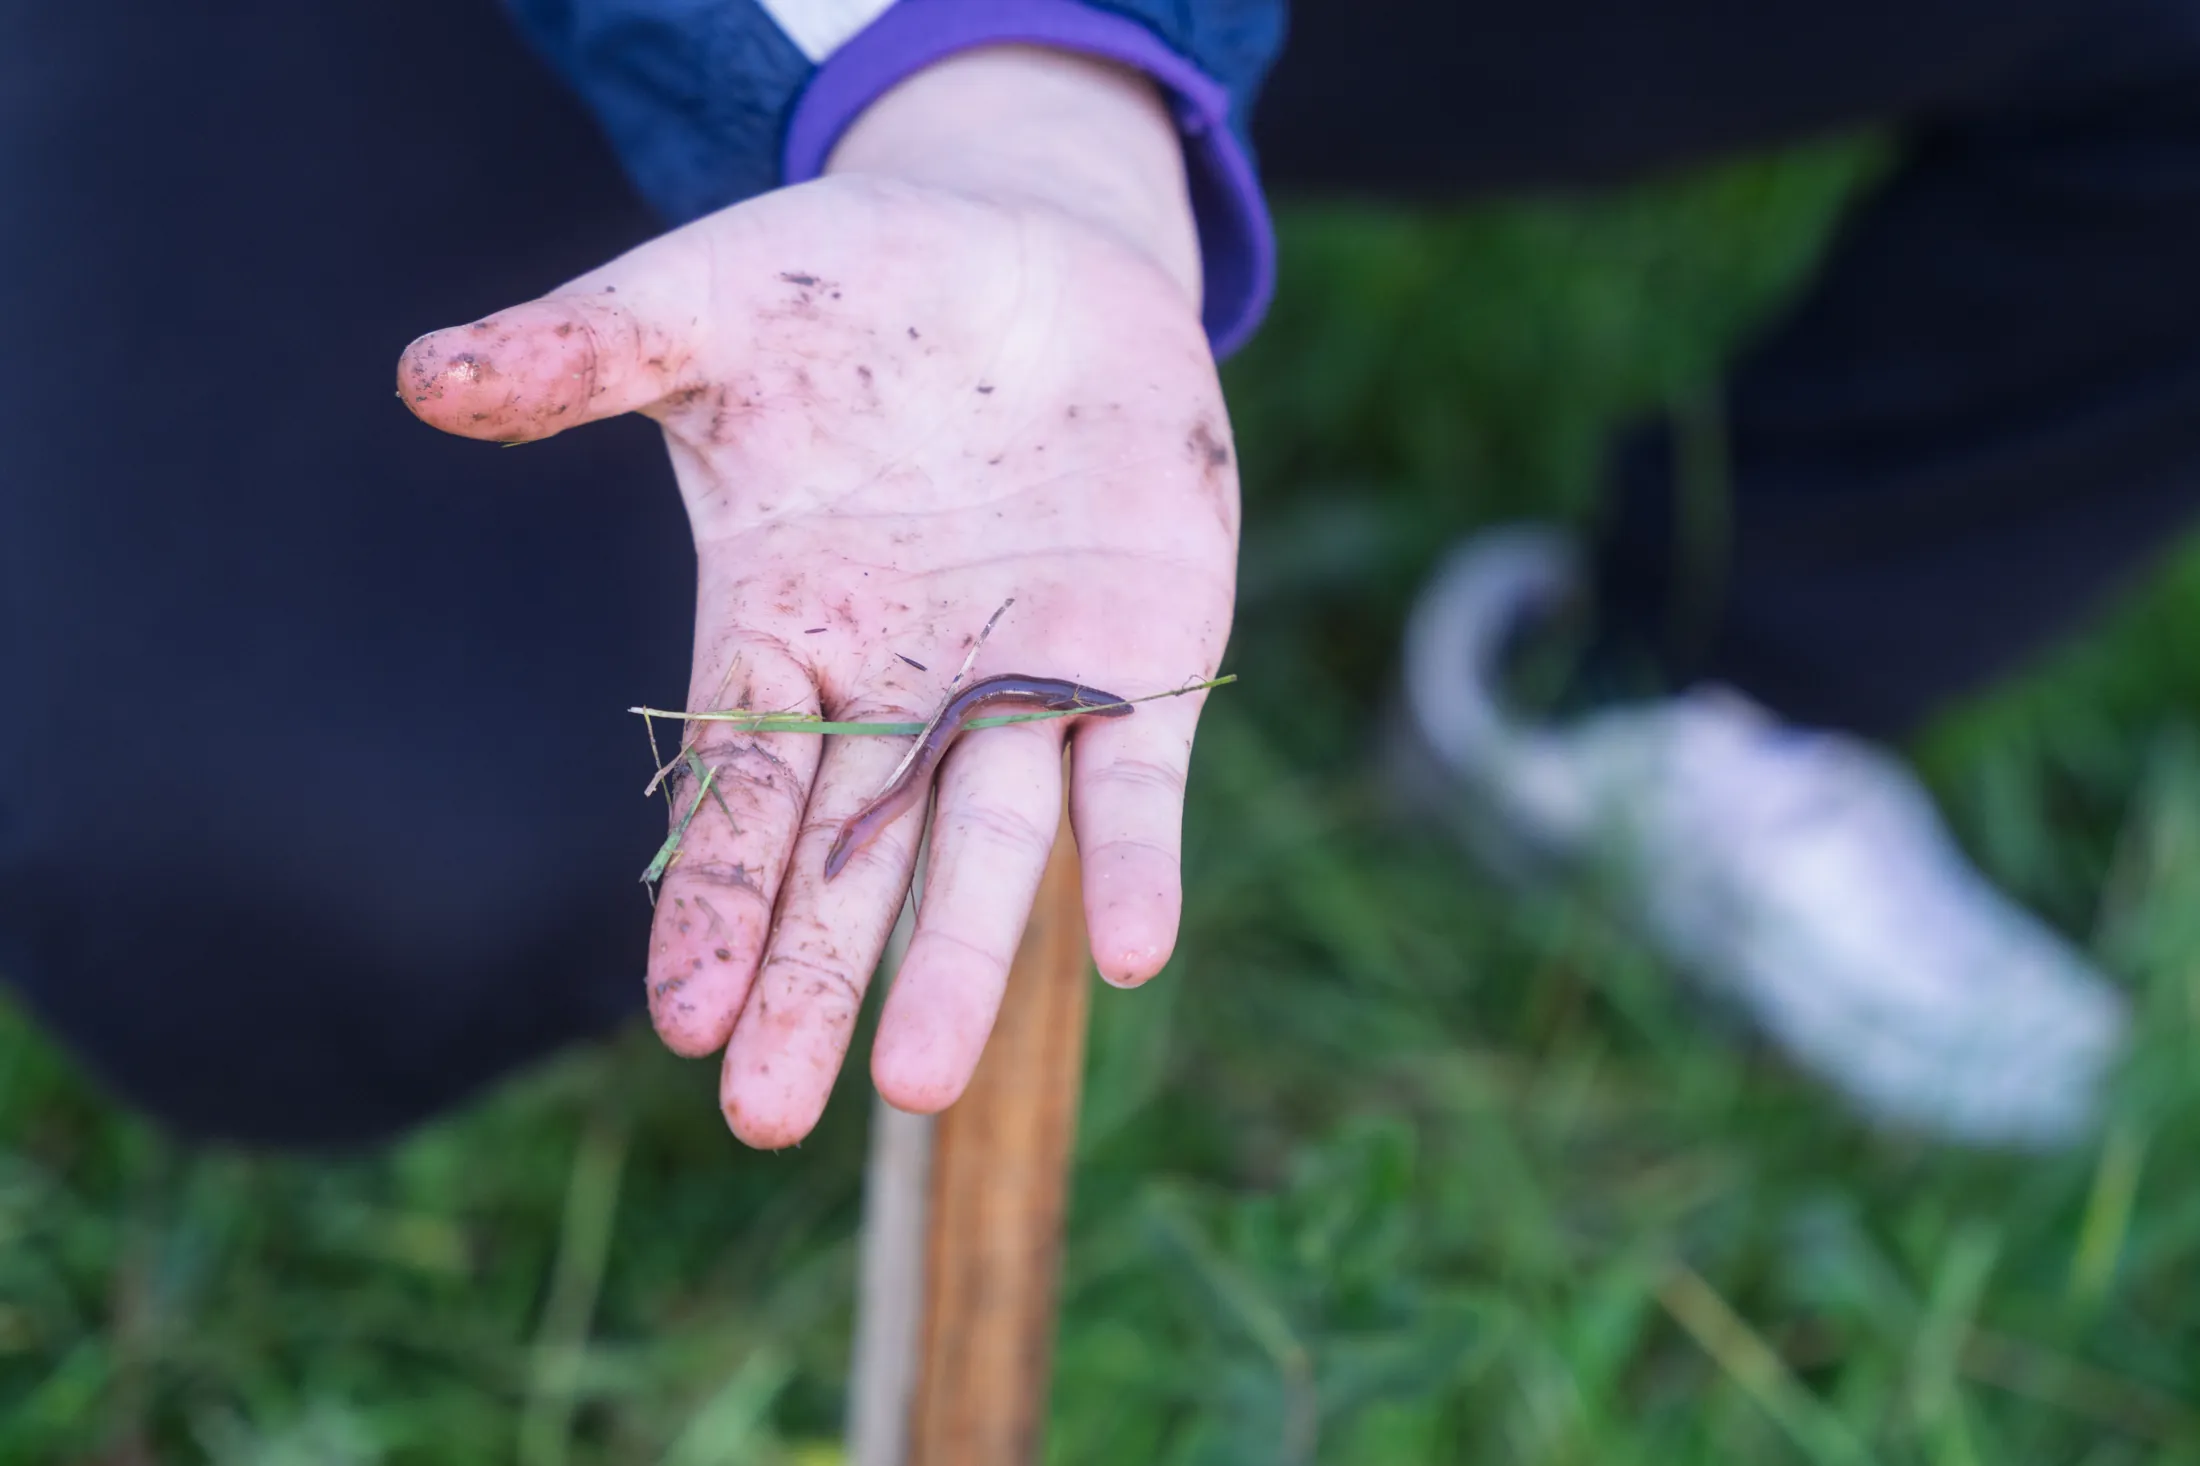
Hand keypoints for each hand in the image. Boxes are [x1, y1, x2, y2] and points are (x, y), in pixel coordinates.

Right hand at [396, 47, 1237, 1146]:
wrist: (1033, 251)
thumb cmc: (854, 286)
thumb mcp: (713, 304)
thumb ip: (587, 352)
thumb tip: (423, 377)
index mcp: (781, 628)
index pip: (737, 791)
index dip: (713, 901)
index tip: (683, 1018)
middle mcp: (897, 688)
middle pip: (846, 859)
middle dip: (809, 983)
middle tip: (764, 1117)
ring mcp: (1022, 682)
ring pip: (988, 846)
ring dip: (958, 958)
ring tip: (920, 1085)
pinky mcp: (1139, 658)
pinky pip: (1136, 777)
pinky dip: (1132, 860)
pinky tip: (1132, 953)